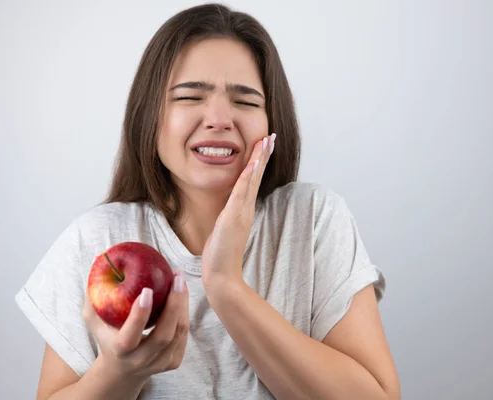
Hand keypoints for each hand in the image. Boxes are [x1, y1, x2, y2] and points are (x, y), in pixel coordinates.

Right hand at [81, 270, 188, 379]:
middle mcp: (142, 360)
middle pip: (164, 335)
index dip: (140, 314)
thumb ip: (93, 293)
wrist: (122, 372)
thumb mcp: (93, 319)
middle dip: (174, 305)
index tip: (147, 290)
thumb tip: (96, 258)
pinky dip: (184, 312)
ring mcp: (160, 363)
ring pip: (179, 332)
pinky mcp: (174, 361)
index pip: (131, 335)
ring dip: (183, 304)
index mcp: (120, 350)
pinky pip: (184, 334)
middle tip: (176, 278)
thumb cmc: (106, 336)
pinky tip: (182, 293)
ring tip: (179, 280)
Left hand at [201, 133, 275, 293]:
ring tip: (266, 141)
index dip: (258, 163)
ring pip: (251, 180)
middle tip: (271, 135)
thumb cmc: (221, 256)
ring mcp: (240, 213)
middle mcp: (245, 209)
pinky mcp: (233, 218)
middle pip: (255, 176)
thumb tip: (227, 211)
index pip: (251, 181)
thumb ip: (228, 218)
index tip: (264, 145)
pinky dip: (248, 177)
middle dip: (263, 155)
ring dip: (259, 160)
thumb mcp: (224, 230)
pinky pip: (241, 193)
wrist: (222, 276)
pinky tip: (253, 163)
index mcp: (242, 210)